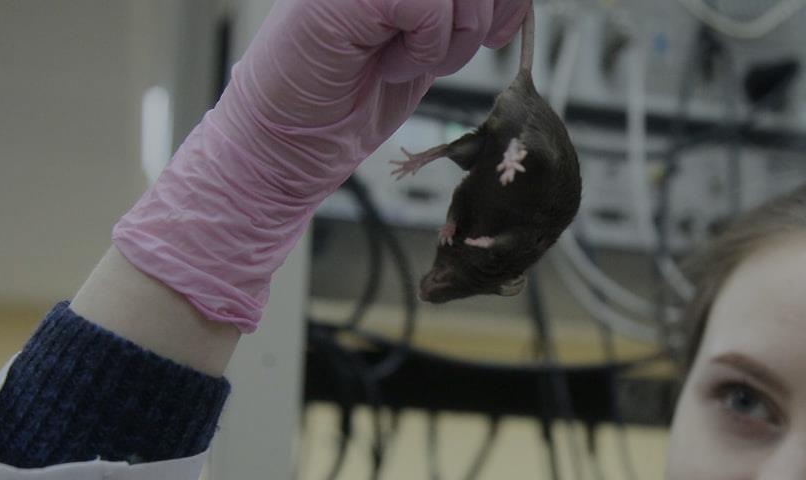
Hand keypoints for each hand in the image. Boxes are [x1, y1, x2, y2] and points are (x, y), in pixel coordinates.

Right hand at [226, 0, 530, 194]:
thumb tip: (516, 3)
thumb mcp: (427, 43)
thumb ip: (464, 13)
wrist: (289, 140)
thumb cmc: (350, 95)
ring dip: (451, 39)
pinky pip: (429, 6)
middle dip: (478, 20)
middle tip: (435, 56)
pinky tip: (384, 64)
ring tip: (402, 60)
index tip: (495, 32)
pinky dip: (424, 49)